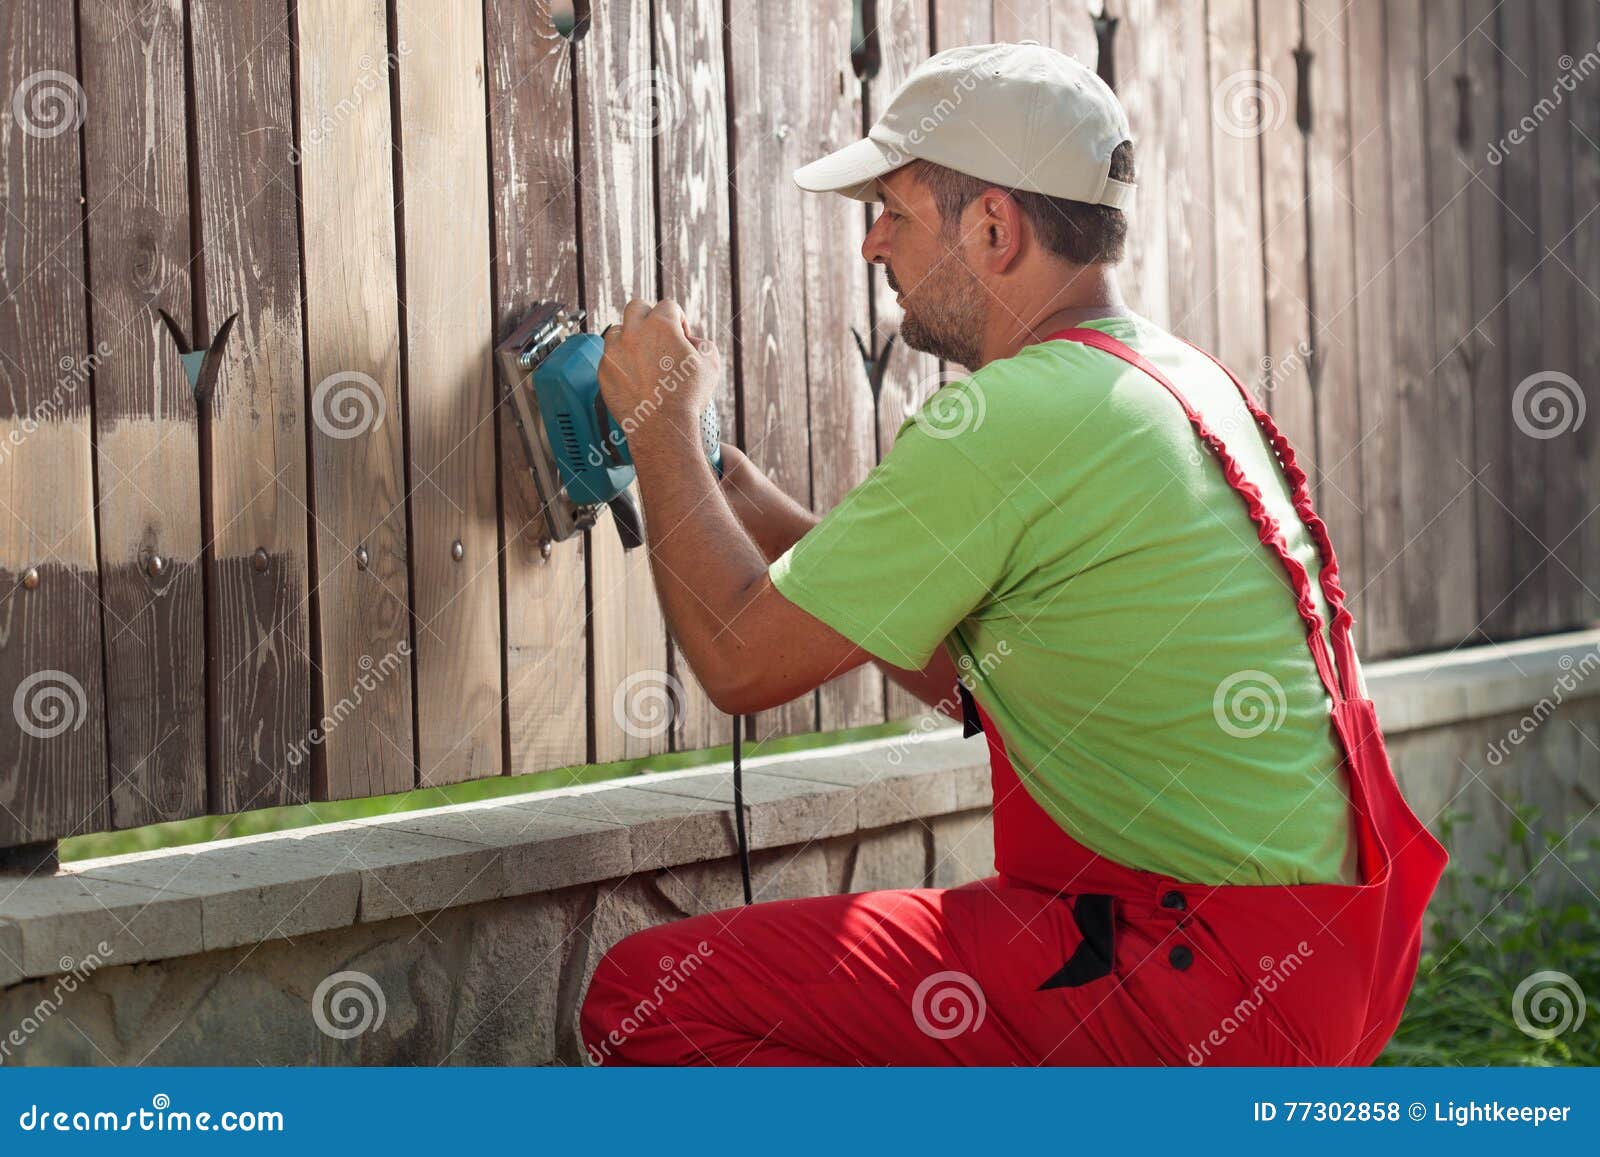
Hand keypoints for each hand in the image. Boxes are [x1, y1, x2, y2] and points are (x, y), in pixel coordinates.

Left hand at [597, 298, 721, 448]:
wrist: (662, 426)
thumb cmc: (688, 397)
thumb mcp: (711, 364)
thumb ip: (701, 343)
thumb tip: (690, 342)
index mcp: (661, 325)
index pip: (668, 305)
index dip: (678, 319)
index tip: (681, 335)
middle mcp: (633, 332)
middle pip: (636, 307)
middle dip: (649, 317)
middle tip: (658, 336)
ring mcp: (614, 351)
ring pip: (617, 331)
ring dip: (629, 338)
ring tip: (642, 357)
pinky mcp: (604, 371)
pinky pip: (608, 358)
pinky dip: (620, 363)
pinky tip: (633, 376)